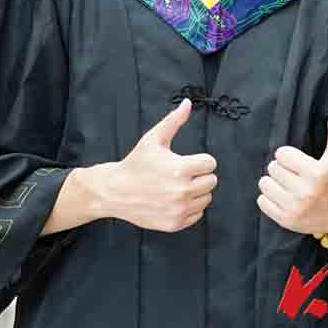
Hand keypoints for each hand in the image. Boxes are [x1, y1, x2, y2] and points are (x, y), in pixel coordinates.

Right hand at [84, 99, 217, 232]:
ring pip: (206, 198)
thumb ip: (174, 120)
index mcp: (180, 169)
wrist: (116, 191)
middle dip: (200, 175)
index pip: (211, 164)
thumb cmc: (136, 163)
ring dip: (197, 191)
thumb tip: (188, 103)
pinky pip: (198, 214)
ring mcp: (179, 210)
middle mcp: (182, 191)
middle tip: (184, 173)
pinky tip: (175, 199)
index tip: (188, 160)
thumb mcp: (154, 138)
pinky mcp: (175, 223)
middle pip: (212, 181)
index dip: (201, 160)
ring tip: (179, 185)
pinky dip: (190, 207)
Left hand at [257, 106, 327, 236]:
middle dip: (281, 168)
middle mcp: (306, 192)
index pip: (282, 154)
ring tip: (286, 185)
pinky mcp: (286, 221)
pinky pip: (262, 202)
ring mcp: (295, 209)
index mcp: (317, 173)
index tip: (298, 162)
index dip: (288, 156)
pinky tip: (283, 197)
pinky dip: (268, 198)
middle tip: (293, 174)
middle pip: (272, 168)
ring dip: (273, 182)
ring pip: (264, 183)